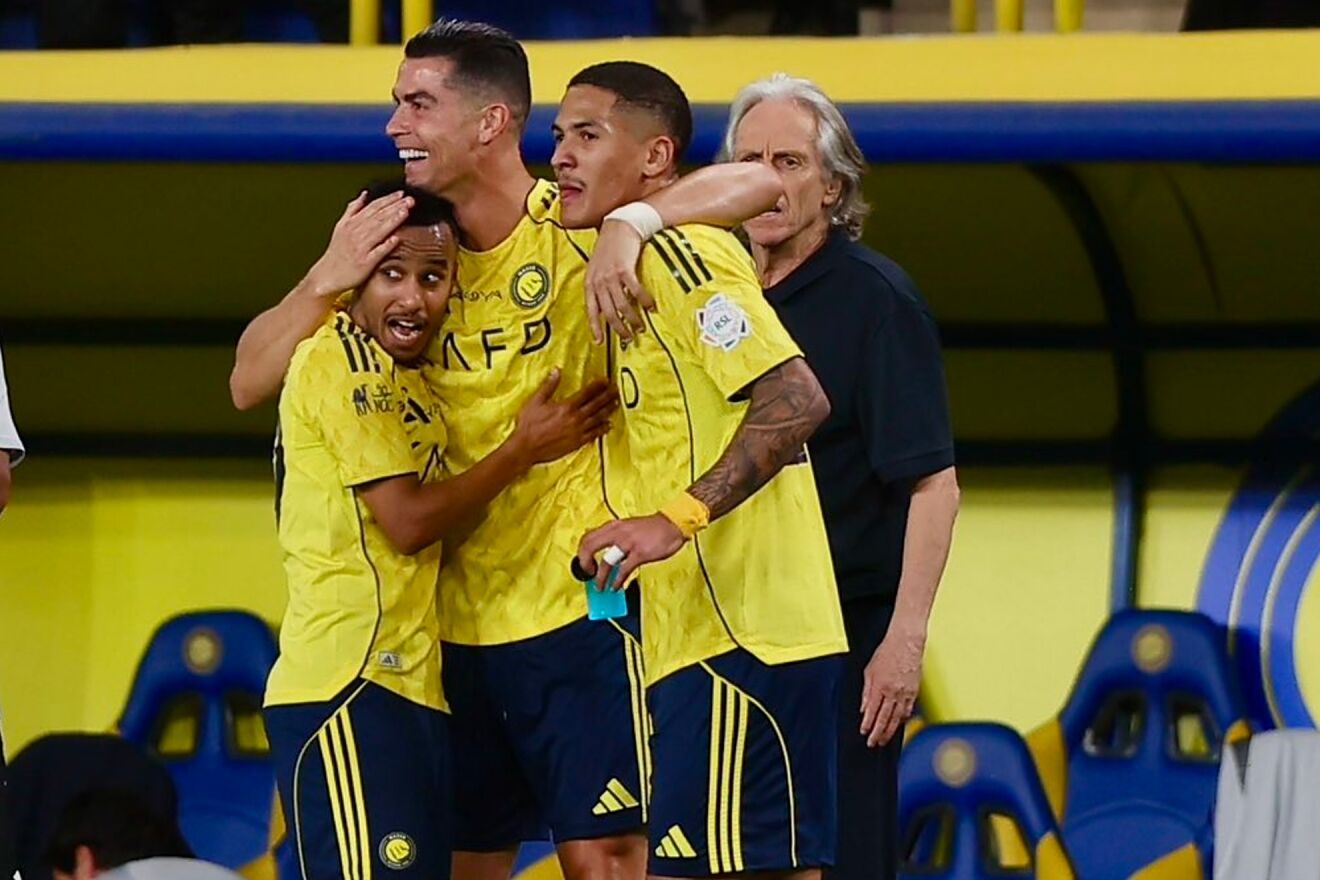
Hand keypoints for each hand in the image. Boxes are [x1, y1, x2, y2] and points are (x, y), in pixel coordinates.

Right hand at [304, 190, 412, 296]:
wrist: (327, 275)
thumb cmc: (337, 252)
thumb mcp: (341, 227)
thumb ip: (353, 210)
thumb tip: (364, 194)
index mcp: (351, 223)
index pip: (372, 207)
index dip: (387, 199)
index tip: (401, 193)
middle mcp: (356, 233)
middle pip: (378, 217)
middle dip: (394, 207)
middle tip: (410, 200)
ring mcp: (360, 248)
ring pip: (378, 231)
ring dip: (392, 221)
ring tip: (405, 212)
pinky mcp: (364, 263)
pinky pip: (376, 253)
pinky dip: (385, 245)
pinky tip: (396, 239)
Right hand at [511, 369, 617, 464]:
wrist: (526, 448)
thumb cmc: (529, 425)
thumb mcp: (535, 401)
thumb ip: (548, 386)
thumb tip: (556, 371)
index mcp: (566, 407)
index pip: (586, 393)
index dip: (597, 385)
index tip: (606, 380)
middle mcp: (575, 418)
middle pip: (596, 405)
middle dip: (608, 396)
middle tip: (616, 389)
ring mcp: (578, 431)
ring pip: (598, 419)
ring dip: (609, 410)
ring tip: (617, 403)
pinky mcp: (577, 442)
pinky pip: (594, 434)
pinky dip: (603, 429)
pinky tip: (609, 425)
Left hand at [576, 514, 684, 588]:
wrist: (672, 524)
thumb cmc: (652, 528)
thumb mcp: (628, 527)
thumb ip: (614, 536)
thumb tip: (603, 551)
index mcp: (614, 526)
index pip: (588, 537)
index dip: (581, 552)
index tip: (583, 563)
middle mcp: (618, 532)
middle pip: (590, 547)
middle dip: (584, 563)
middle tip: (587, 574)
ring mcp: (628, 543)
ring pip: (605, 561)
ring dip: (600, 577)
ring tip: (599, 586)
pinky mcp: (640, 553)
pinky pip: (623, 570)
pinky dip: (617, 581)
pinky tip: (615, 587)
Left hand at [585, 219, 656, 343]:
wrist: (619, 226)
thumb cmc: (609, 247)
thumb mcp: (597, 267)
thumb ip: (599, 286)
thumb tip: (606, 305)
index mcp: (590, 282)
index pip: (591, 310)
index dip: (595, 327)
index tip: (599, 341)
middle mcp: (598, 281)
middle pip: (608, 312)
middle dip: (619, 328)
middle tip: (628, 337)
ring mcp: (610, 276)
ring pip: (622, 305)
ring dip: (633, 318)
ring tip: (641, 326)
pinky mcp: (624, 270)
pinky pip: (635, 291)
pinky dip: (643, 301)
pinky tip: (650, 307)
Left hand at [859, 627, 924, 746]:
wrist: (906, 642)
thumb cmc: (887, 652)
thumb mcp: (869, 669)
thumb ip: (866, 691)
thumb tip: (863, 708)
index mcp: (880, 685)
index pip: (872, 711)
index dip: (867, 724)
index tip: (864, 733)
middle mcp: (893, 691)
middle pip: (885, 718)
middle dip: (878, 733)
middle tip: (872, 743)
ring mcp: (906, 692)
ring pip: (898, 717)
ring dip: (890, 730)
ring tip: (884, 739)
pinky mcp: (915, 691)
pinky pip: (908, 710)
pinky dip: (902, 720)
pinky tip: (898, 725)